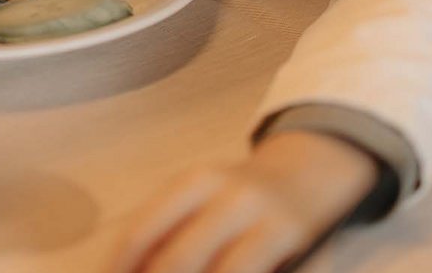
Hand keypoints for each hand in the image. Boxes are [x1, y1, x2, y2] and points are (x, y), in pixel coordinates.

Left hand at [113, 130, 378, 272]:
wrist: (311, 169)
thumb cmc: (238, 196)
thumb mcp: (200, 197)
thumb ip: (166, 230)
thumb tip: (127, 271)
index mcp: (194, 182)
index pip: (142, 231)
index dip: (121, 266)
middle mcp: (229, 196)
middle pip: (179, 259)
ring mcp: (266, 218)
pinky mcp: (296, 240)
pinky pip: (268, 272)